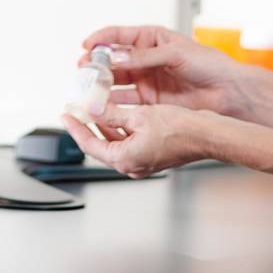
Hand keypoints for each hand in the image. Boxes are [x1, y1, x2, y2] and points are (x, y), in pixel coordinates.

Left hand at [60, 102, 219, 178]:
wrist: (207, 135)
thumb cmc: (181, 129)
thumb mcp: (140, 116)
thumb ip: (112, 113)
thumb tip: (93, 109)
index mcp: (125, 159)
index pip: (90, 144)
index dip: (75, 128)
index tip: (65, 116)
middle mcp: (132, 165)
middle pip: (101, 145)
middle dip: (88, 126)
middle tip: (77, 111)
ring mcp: (142, 162)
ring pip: (115, 142)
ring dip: (105, 125)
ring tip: (96, 108)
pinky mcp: (152, 156)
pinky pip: (129, 142)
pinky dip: (120, 128)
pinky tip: (119, 112)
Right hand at [79, 24, 253, 117]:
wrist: (228, 92)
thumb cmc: (209, 65)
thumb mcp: (175, 54)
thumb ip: (143, 57)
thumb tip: (116, 59)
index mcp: (152, 39)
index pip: (119, 36)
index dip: (100, 39)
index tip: (86, 45)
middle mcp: (146, 59)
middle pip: (113, 60)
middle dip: (96, 64)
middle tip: (83, 70)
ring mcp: (148, 80)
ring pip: (117, 81)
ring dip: (101, 84)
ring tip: (88, 88)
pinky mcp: (151, 100)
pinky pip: (126, 99)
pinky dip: (113, 101)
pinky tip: (103, 102)